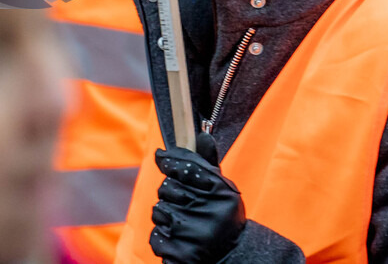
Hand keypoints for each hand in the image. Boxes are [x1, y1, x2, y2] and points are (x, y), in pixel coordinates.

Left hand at [150, 132, 245, 263]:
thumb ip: (208, 164)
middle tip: (181, 200)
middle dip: (168, 192)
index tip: (162, 159)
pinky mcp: (184, 256)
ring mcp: (197, 236)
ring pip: (158, 212)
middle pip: (166, 188)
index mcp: (222, 192)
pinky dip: (162, 238)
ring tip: (182, 222)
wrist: (232, 254)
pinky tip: (177, 239)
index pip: (187, 167)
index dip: (171, 161)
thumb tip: (202, 135)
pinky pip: (156, 237)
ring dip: (164, 216)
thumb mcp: (221, 188)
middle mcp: (211, 213)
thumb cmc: (221, 215)